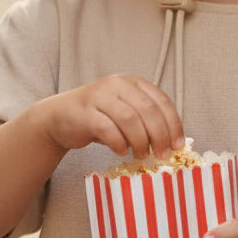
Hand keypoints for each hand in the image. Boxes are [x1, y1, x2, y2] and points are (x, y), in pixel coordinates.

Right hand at [32, 73, 183, 158]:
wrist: (59, 117)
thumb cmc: (99, 117)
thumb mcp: (126, 112)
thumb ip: (146, 121)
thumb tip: (172, 143)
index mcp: (133, 82)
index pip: (161, 100)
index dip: (173, 124)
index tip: (178, 145)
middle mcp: (117, 83)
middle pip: (148, 110)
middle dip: (159, 136)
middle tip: (162, 155)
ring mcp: (99, 95)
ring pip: (129, 119)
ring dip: (140, 142)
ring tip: (140, 155)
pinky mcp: (84, 112)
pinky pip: (107, 129)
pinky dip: (118, 143)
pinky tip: (120, 151)